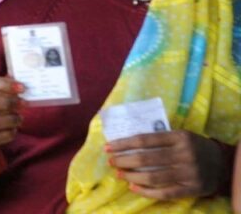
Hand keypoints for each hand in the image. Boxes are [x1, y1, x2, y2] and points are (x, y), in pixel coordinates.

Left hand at [108, 131, 225, 199]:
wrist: (222, 164)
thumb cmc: (193, 147)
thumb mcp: (180, 136)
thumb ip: (159, 138)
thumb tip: (125, 142)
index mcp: (179, 137)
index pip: (145, 140)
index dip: (124, 144)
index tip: (108, 147)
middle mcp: (185, 154)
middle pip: (146, 158)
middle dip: (124, 160)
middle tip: (111, 162)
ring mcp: (189, 173)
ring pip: (153, 177)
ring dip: (131, 176)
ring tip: (119, 174)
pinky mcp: (192, 189)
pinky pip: (165, 193)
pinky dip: (147, 192)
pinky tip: (133, 188)